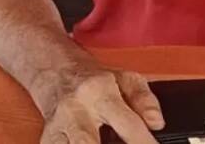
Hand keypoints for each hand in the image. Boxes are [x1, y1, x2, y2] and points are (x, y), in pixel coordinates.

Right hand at [38, 65, 163, 143]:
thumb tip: (156, 122)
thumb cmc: (91, 76)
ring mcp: (57, 125)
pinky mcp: (48, 137)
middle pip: (87, 142)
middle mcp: (75, 109)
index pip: (128, 124)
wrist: (52, 67)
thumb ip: (144, 99)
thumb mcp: (124, 78)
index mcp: (99, 91)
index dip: (144, 143)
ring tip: (105, 143)